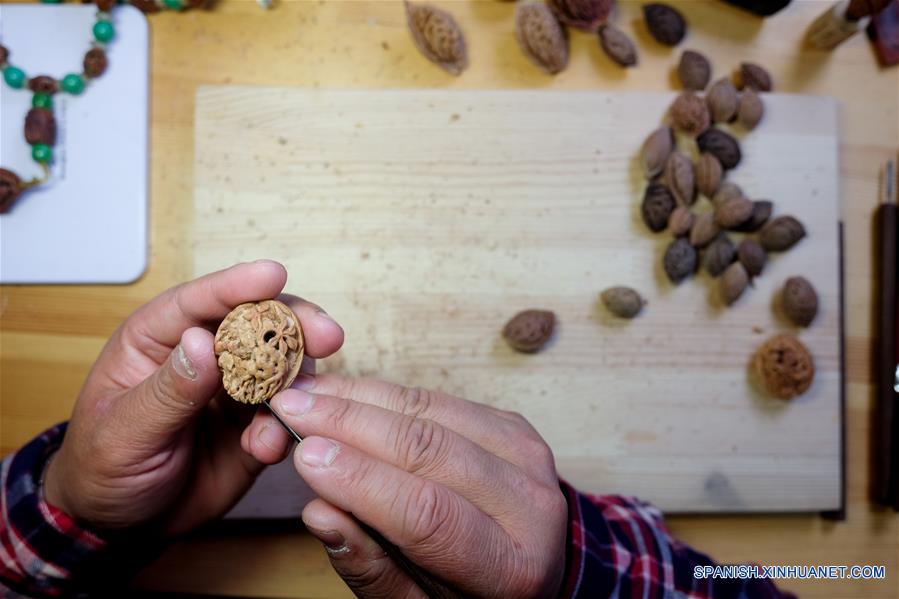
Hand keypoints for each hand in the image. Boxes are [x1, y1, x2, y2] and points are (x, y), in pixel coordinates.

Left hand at [43, 261, 343, 535]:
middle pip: (255, 326)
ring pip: (280, 370)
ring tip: (303, 400)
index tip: (275, 275)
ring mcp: (233, 393)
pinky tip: (269, 445)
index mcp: (159, 341)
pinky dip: (284, 430)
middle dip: (294, 326)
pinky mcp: (254, 428)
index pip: (199, 303)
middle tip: (327, 334)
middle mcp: (204, 358)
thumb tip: (203, 342)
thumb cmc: (102, 466)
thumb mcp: (124, 431)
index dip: (238, 286)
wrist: (121, 525)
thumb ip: (168, 390)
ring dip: (299, 381)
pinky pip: (281, 421)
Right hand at [244, 376, 567, 597]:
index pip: (428, 514)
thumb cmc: (468, 596)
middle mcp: (529, 504)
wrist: (534, 565)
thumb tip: (319, 513)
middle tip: (289, 409)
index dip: (362, 480)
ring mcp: (526, 455)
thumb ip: (372, 568)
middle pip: (429, 449)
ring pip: (432, 410)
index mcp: (510, 565)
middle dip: (350, 423)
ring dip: (360, 397)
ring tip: (306, 393)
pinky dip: (386, 392)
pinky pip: (440, 398)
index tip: (305, 455)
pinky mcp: (513, 425)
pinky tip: (344, 391)